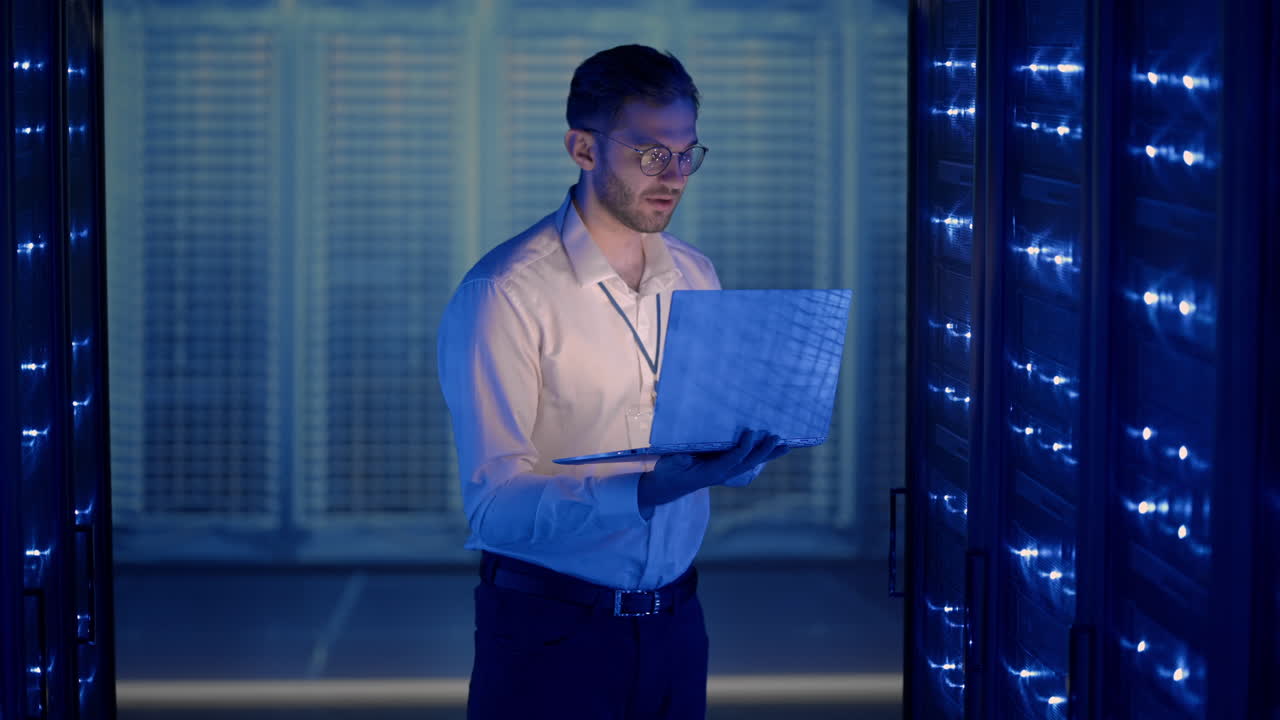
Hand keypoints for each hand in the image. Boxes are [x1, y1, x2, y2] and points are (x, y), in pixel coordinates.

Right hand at [637, 429, 787, 518]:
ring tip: (785, 445)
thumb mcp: (673, 462)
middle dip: (764, 451)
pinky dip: (758, 454)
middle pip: (748, 462)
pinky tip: (770, 448)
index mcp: (710, 472)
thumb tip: (691, 448)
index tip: (750, 432)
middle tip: (777, 437)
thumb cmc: (667, 472)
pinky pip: (745, 461)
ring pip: (750, 463)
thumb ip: (682, 457)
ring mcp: (724, 472)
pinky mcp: (723, 469)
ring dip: (768, 455)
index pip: (731, 459)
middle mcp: (721, 473)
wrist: (665, 486)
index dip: (742, 447)